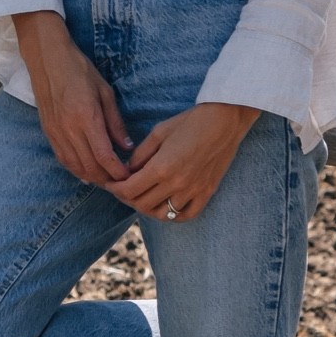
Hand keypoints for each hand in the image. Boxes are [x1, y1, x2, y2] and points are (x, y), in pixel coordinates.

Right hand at [13, 10, 131, 185]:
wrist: (48, 59)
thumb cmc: (80, 70)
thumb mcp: (105, 92)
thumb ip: (115, 122)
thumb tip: (126, 146)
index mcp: (86, 118)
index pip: (104, 157)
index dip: (118, 171)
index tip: (129, 176)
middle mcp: (69, 129)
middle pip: (90, 167)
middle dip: (107, 179)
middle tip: (122, 182)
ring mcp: (56, 132)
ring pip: (75, 167)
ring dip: (92, 177)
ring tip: (107, 179)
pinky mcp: (48, 132)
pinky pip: (63, 159)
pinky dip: (76, 169)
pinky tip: (87, 172)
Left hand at [110, 102, 259, 222]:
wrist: (224, 120)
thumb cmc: (190, 122)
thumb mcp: (158, 133)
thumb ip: (140, 155)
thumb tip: (128, 171)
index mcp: (161, 167)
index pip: (129, 190)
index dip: (115, 189)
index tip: (111, 184)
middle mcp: (176, 184)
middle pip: (142, 205)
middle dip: (128, 198)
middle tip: (124, 190)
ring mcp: (193, 190)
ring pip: (163, 214)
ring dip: (148, 208)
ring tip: (143, 198)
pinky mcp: (207, 192)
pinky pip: (187, 215)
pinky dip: (174, 215)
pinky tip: (167, 207)